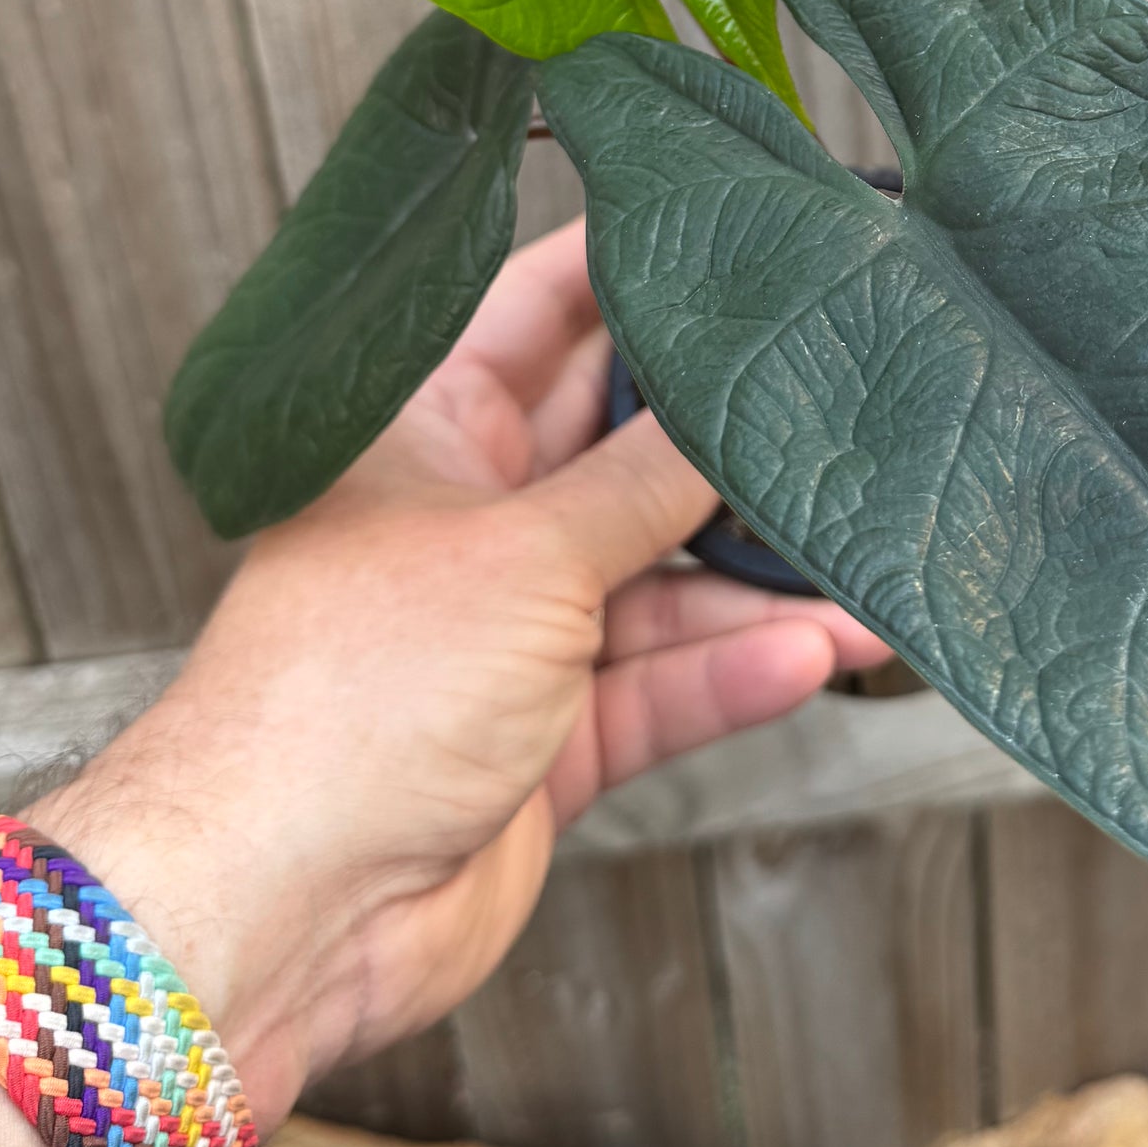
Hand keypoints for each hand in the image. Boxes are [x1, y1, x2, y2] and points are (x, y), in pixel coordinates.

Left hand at [27, 215, 888, 1132]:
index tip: (740, 237)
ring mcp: (513, 632)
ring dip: (756, 583)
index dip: (634, 269)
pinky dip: (734, 671)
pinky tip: (816, 652)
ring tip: (862, 569)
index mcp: (428, 431)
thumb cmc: (350, 697)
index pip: (543, 310)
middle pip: (622, 448)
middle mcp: (473, 520)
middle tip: (834, 407)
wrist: (286, 909)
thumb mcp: (529, 552)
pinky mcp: (549, 736)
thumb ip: (649, 478)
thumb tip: (735, 395)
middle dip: (724, 440)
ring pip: (662, 581)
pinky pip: (664, 685)